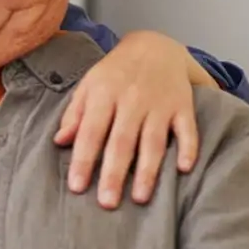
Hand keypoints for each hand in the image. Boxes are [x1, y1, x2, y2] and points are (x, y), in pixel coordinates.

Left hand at [55, 30, 207, 208]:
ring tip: (141, 198)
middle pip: (121, 141)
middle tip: (107, 202)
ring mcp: (159, 103)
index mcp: (104, 94)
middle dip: (114, 173)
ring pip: (153, 140)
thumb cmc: (115, 72)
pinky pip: (187, 128)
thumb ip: (75, 114)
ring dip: (148, 170)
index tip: (78, 187)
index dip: (84, 160)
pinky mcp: (183, 105)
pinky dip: (188, 147)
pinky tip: (184, 169)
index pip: (91, 132)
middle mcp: (132, 100)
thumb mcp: (89, 85)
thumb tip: (60, 141)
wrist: (155, 46)